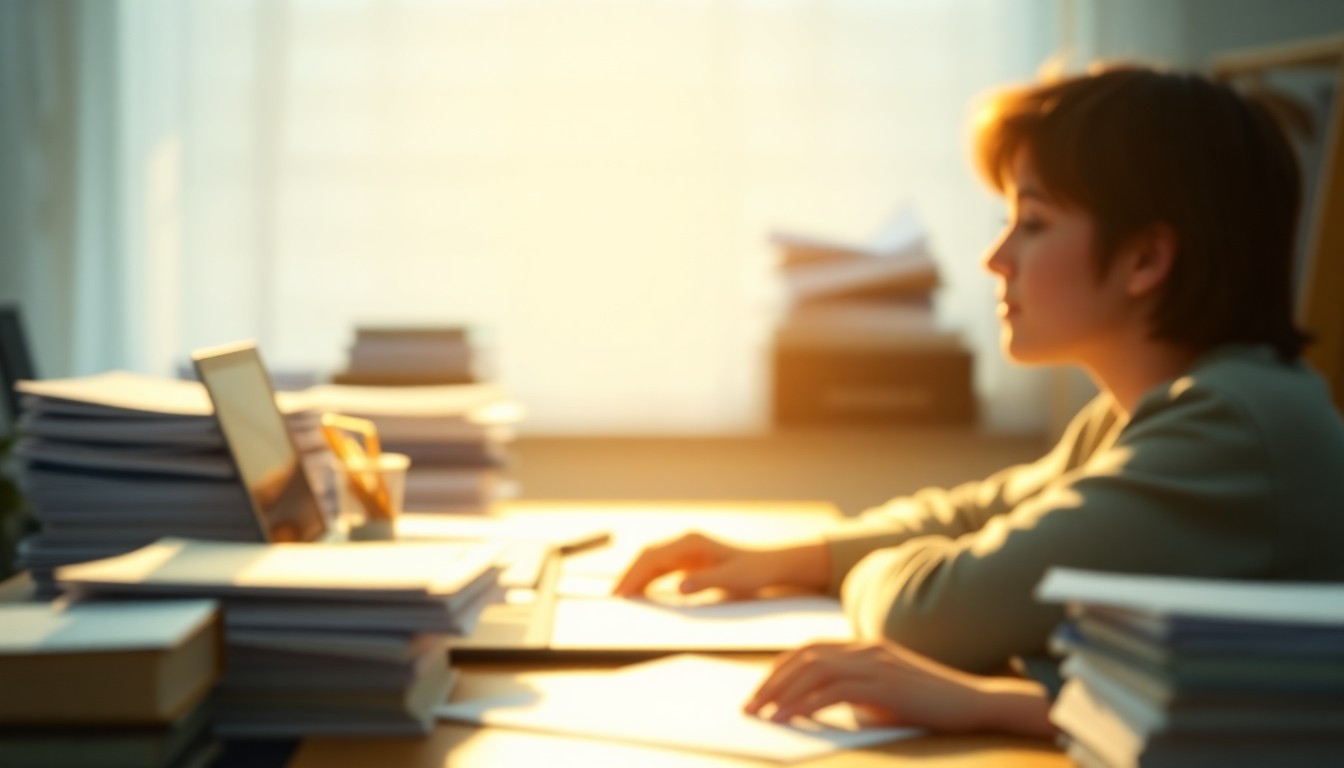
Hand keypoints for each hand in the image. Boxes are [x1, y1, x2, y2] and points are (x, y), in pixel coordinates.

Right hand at [610, 531, 827, 597]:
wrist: (770, 566)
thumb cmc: (754, 572)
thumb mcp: (732, 580)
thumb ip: (705, 582)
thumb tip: (679, 587)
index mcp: (692, 542)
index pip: (652, 557)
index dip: (634, 574)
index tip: (621, 592)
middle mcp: (686, 541)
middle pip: (647, 556)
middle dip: (629, 576)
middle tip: (614, 598)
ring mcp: (687, 549)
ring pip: (652, 561)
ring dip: (636, 577)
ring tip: (622, 598)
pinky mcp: (690, 559)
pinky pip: (661, 567)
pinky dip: (648, 579)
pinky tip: (641, 593)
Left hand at [743, 639, 1051, 735]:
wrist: (974, 702)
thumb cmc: (929, 704)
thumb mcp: (884, 694)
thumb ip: (853, 693)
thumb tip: (815, 707)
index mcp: (864, 647)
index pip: (808, 649)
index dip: (778, 669)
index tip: (759, 692)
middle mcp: (865, 649)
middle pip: (803, 657)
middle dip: (770, 682)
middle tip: (748, 707)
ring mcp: (875, 663)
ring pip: (812, 671)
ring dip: (780, 693)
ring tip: (760, 715)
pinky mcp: (884, 684)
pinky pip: (832, 691)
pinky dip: (804, 704)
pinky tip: (788, 720)